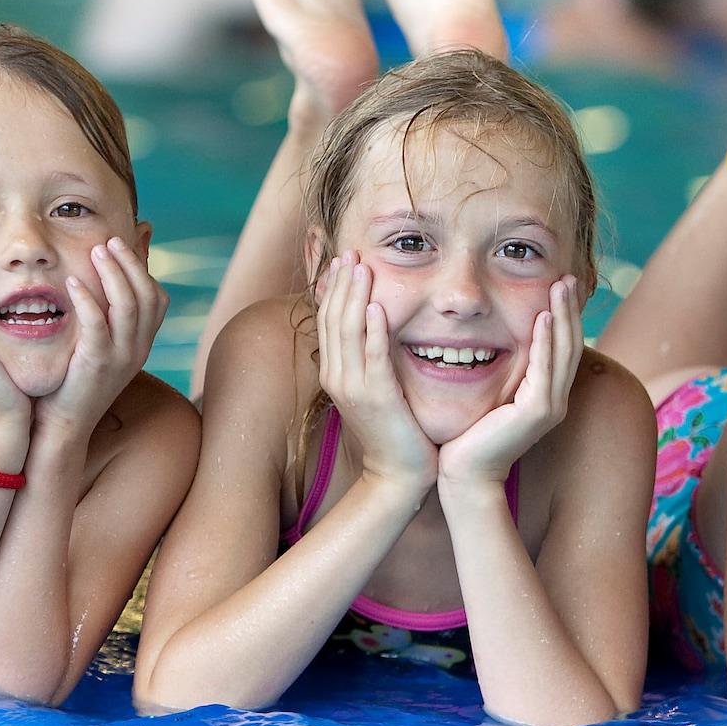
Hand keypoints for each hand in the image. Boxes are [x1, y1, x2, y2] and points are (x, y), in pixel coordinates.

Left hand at [32, 237, 167, 442]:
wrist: (63, 427)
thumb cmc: (72, 383)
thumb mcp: (96, 347)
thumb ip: (102, 317)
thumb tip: (98, 283)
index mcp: (141, 345)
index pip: (158, 299)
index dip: (144, 268)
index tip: (125, 243)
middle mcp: (138, 349)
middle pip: (148, 295)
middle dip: (131, 262)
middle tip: (109, 240)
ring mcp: (122, 357)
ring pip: (129, 304)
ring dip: (114, 272)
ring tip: (96, 250)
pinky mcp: (97, 364)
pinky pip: (98, 324)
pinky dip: (88, 299)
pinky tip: (72, 283)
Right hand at [316, 252, 436, 493]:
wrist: (397, 474)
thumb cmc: (393, 430)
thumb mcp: (374, 388)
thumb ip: (369, 358)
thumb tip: (373, 327)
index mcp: (334, 372)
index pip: (328, 320)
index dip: (334, 288)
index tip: (343, 259)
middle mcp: (336, 376)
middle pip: (333, 319)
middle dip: (341, 283)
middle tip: (350, 251)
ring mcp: (353, 387)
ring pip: (348, 331)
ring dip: (354, 296)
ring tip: (361, 267)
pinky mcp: (376, 397)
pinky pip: (372, 356)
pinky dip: (374, 330)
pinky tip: (378, 306)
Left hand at [437, 277, 580, 493]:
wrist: (465, 474)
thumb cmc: (470, 437)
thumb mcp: (490, 397)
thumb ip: (500, 375)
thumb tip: (490, 343)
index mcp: (545, 394)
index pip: (561, 347)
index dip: (564, 316)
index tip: (559, 285)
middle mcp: (554, 399)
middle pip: (570, 344)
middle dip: (569, 308)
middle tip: (567, 277)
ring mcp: (550, 406)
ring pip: (563, 352)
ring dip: (562, 316)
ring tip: (560, 286)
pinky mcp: (537, 412)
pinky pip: (545, 369)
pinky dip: (546, 341)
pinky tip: (543, 317)